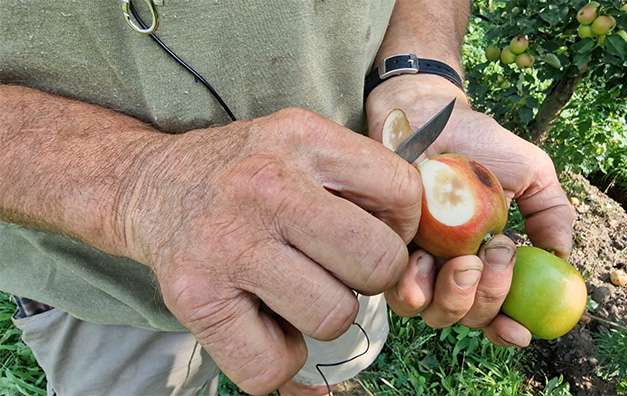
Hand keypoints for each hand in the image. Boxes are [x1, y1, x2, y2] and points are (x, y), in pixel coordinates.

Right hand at [118, 108, 421, 393]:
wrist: (148, 184)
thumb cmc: (241, 172)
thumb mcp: (301, 143)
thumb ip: (360, 178)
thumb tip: (424, 241)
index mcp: (303, 139)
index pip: (403, 194)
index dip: (402, 226)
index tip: (373, 231)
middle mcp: (268, 188)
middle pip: (376, 264)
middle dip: (372, 277)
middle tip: (338, 267)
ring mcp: (230, 246)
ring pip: (334, 317)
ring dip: (325, 315)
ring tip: (292, 289)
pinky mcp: (197, 298)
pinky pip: (275, 364)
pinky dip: (281, 357)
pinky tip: (265, 321)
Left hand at [366, 75, 575, 346]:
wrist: (428, 114)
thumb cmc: (478, 143)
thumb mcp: (529, 171)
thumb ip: (550, 211)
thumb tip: (562, 256)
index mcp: (482, 258)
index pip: (494, 311)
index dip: (506, 330)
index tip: (520, 331)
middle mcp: (447, 267)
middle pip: (465, 316)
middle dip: (486, 299)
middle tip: (495, 255)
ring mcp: (413, 260)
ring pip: (428, 311)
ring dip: (452, 297)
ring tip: (461, 261)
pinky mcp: (382, 248)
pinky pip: (393, 288)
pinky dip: (412, 285)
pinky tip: (422, 256)